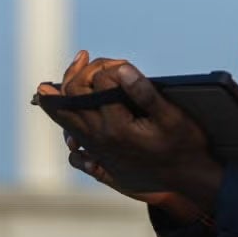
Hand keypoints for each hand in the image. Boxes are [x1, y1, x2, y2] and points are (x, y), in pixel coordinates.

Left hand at [34, 53, 222, 215]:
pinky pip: (69, 134)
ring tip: (52, 81)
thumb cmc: (183, 145)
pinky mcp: (98, 155)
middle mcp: (100, 138)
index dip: (108, 66)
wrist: (185, 180)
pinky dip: (62, 116)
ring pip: (64, 117)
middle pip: (70, 97)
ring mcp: (96, 148)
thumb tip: (120, 68)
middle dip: (77, 72)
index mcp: (116, 126)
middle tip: (85, 56)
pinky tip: (67, 107)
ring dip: (59, 94)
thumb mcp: (171, 116)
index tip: (123, 63)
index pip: (97, 82)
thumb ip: (143, 92)